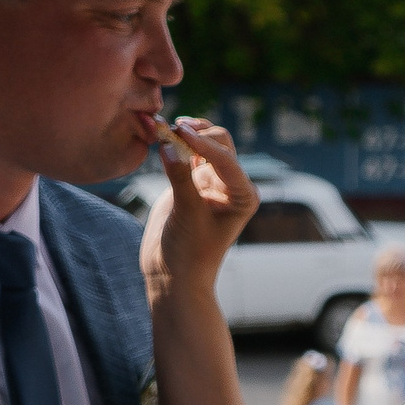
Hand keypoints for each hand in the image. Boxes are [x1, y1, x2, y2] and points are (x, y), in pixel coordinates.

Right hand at [140, 118, 255, 302]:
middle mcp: (231, 185)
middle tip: (170, 128)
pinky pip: (185, 156)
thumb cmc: (189, 253)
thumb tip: (167, 144)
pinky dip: (175, 145)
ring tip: (164, 127)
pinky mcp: (191, 183)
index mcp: (243, 195)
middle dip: (197, 133)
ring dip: (186, 135)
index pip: (226, 159)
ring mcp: (211, 183)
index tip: (179, 132)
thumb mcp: (186, 214)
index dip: (202, 143)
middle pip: (220, 144)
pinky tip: (161, 138)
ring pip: (202, 146)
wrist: (173, 277)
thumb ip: (179, 178)